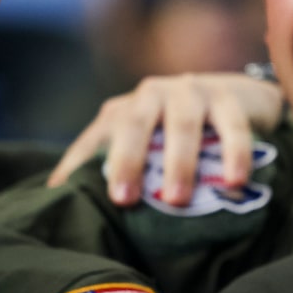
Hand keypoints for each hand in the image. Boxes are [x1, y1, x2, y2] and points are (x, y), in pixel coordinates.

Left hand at [48, 71, 285, 206]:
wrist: (236, 100)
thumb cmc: (176, 135)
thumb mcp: (139, 148)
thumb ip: (104, 167)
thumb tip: (55, 198)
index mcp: (124, 111)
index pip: (97, 139)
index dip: (83, 167)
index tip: (72, 200)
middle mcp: (151, 96)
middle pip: (134, 125)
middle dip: (128, 162)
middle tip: (124, 200)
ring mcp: (191, 92)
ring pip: (182, 125)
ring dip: (178, 162)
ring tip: (177, 200)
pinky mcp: (229, 98)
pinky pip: (231, 127)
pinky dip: (234, 154)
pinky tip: (235, 181)